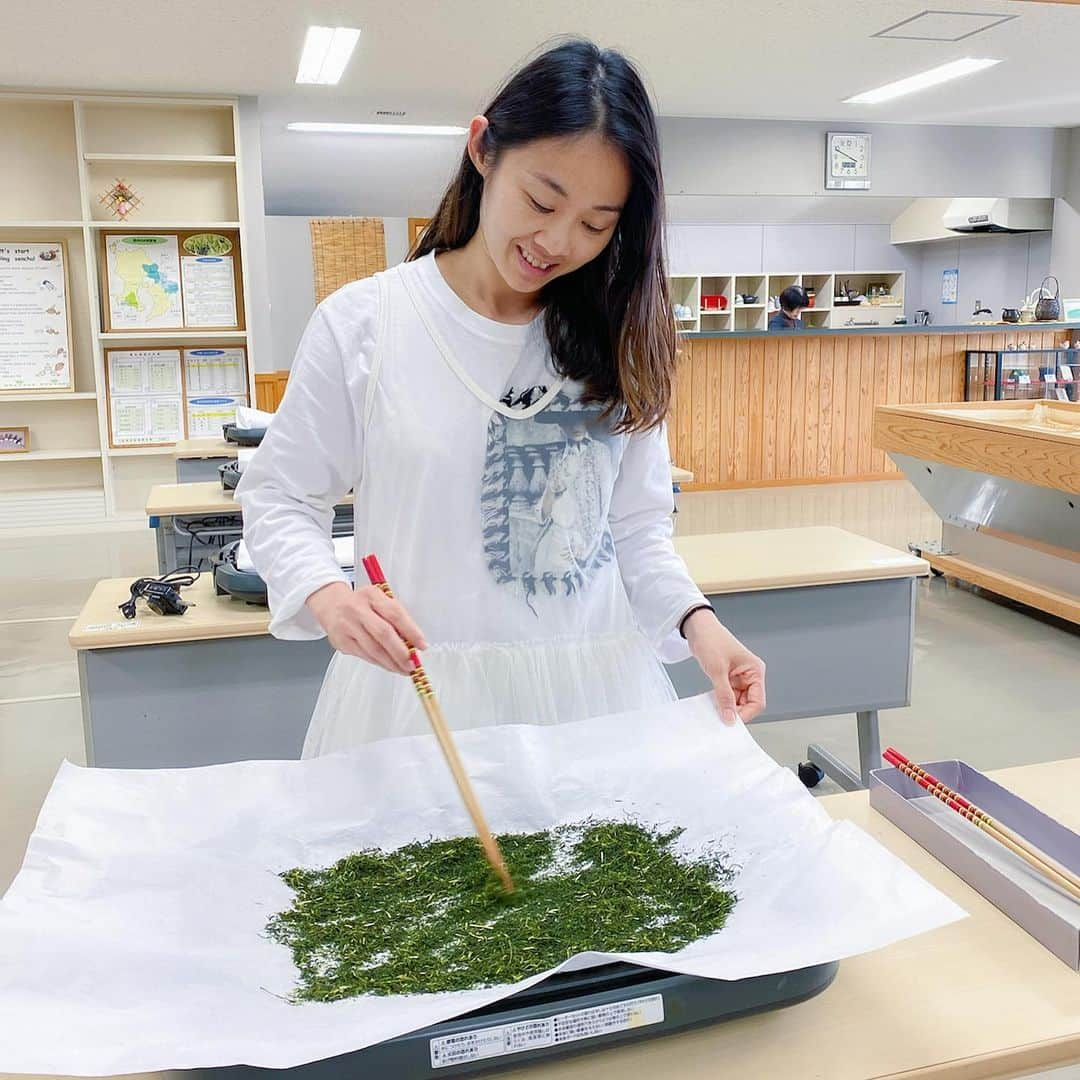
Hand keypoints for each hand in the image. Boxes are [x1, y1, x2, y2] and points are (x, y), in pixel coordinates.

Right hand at [306, 582, 428, 675]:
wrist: (331, 605)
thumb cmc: (362, 604)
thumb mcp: (379, 600)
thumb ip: (396, 617)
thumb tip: (414, 642)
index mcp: (372, 595)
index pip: (395, 614)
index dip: (411, 631)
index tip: (422, 645)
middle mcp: (357, 609)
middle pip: (383, 634)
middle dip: (401, 652)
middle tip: (412, 664)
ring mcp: (347, 626)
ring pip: (373, 649)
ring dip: (392, 663)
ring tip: (404, 669)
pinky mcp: (341, 642)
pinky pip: (365, 656)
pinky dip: (380, 663)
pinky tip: (389, 665)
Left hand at [682, 609, 765, 724]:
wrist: (698, 628)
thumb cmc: (711, 640)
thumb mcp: (717, 670)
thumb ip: (724, 696)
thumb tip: (729, 717)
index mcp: (755, 670)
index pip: (758, 701)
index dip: (746, 714)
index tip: (731, 721)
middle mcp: (750, 675)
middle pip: (749, 703)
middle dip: (736, 711)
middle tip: (721, 718)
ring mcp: (739, 677)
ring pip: (738, 701)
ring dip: (727, 707)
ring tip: (715, 710)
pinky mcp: (729, 678)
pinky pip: (729, 695)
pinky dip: (721, 701)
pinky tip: (713, 703)